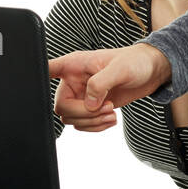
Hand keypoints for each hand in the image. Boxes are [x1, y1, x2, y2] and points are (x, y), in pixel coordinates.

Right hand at [49, 43, 170, 113]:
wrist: (150, 72)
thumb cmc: (135, 61)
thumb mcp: (120, 68)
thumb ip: (101, 83)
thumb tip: (89, 104)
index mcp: (74, 65)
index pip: (48, 69)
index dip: (38, 78)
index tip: (37, 86)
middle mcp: (74, 81)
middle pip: (62, 107)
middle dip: (84, 113)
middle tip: (106, 107)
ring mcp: (81, 96)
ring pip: (72, 119)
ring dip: (92, 122)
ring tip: (111, 114)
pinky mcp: (91, 107)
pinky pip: (84, 124)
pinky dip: (96, 126)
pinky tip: (111, 118)